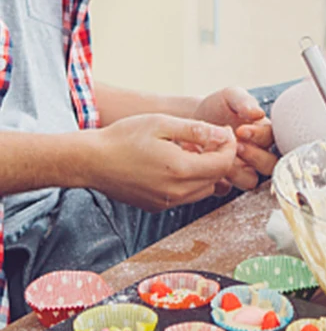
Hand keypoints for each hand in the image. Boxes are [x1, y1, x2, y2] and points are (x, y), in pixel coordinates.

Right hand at [84, 115, 237, 211]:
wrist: (90, 161)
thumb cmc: (123, 137)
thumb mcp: (161, 123)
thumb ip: (196, 130)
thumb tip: (224, 135)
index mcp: (181, 169)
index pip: (224, 163)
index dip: (230, 147)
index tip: (224, 132)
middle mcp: (177, 191)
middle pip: (217, 178)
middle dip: (219, 158)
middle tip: (208, 139)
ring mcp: (167, 202)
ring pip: (204, 189)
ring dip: (206, 171)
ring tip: (190, 151)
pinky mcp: (157, 206)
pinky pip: (186, 196)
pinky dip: (190, 182)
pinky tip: (175, 165)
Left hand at [194, 87, 275, 192]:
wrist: (191, 120)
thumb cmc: (217, 108)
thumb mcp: (230, 97)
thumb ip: (244, 101)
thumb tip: (258, 112)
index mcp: (263, 134)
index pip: (272, 139)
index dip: (259, 137)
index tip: (242, 130)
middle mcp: (258, 155)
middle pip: (270, 165)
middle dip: (254, 157)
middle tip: (236, 146)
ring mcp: (241, 170)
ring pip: (251, 181)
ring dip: (238, 172)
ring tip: (221, 157)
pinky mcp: (224, 181)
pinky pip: (227, 189)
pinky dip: (217, 181)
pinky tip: (205, 167)